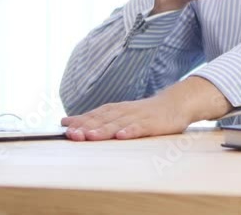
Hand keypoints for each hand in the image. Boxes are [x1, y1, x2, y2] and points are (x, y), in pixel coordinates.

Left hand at [60, 76, 231, 140]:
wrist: (176, 103)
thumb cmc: (147, 112)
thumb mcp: (123, 114)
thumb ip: (101, 119)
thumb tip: (72, 124)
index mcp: (117, 110)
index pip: (95, 114)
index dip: (80, 120)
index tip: (63, 126)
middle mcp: (125, 111)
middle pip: (103, 119)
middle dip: (86, 127)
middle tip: (71, 134)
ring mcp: (139, 117)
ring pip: (119, 124)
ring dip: (103, 130)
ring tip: (90, 136)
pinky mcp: (154, 123)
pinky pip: (141, 127)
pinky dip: (131, 131)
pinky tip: (121, 136)